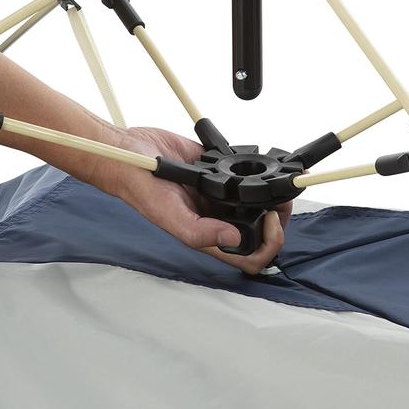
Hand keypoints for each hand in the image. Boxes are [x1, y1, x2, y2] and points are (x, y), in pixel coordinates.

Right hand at [93, 126, 290, 274]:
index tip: (268, 218)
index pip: (249, 255)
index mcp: (209, 234)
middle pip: (262, 229)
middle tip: (278, 198)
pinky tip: (259, 161)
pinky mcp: (220, 168)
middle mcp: (219, 217)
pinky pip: (247, 172)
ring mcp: (221, 193)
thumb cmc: (141, 187)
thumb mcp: (167, 214)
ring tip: (274, 179)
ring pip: (259, 200)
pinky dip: (258, 168)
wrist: (130, 152)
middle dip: (278, 217)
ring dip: (272, 193)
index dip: (268, 244)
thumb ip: (199, 231)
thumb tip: (234, 238)